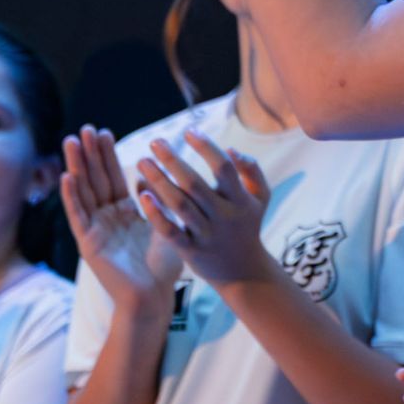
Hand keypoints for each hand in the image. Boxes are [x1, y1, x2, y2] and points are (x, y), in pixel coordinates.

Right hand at [61, 127, 182, 316]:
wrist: (154, 296)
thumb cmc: (162, 266)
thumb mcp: (163, 224)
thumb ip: (156, 200)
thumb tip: (148, 175)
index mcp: (125, 212)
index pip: (113, 177)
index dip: (107, 155)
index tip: (103, 132)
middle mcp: (107, 218)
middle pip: (95, 179)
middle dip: (90, 154)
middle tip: (85, 128)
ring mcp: (95, 229)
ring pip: (83, 192)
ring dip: (77, 166)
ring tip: (71, 141)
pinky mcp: (88, 243)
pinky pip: (78, 216)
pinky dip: (72, 196)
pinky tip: (67, 176)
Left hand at [133, 130, 273, 287]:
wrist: (243, 272)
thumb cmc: (248, 226)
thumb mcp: (261, 197)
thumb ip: (251, 170)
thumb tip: (230, 150)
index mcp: (240, 200)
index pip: (224, 168)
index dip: (206, 147)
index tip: (188, 131)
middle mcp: (223, 216)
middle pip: (194, 184)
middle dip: (172, 161)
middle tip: (155, 142)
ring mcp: (206, 235)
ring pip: (179, 205)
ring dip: (159, 181)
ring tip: (143, 162)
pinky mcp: (190, 251)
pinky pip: (169, 231)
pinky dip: (156, 214)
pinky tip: (142, 194)